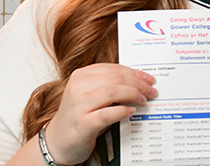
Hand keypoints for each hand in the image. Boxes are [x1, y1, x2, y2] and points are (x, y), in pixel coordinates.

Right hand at [40, 63, 156, 164]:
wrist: (59, 140)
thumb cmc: (80, 116)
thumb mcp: (91, 94)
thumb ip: (109, 84)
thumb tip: (140, 81)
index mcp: (80, 76)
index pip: (114, 69)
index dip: (135, 73)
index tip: (148, 79)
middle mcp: (77, 88)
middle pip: (116, 79)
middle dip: (138, 84)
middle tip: (151, 91)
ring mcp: (78, 106)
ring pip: (112, 92)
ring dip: (133, 95)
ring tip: (142, 101)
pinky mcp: (82, 124)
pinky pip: (107, 114)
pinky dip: (122, 111)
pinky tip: (131, 111)